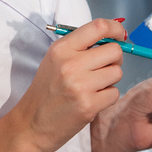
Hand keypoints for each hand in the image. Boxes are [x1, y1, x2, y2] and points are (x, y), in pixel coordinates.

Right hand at [13, 18, 125, 151]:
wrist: (31, 124)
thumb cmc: (46, 91)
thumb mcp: (55, 61)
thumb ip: (81, 47)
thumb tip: (114, 37)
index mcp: (61, 49)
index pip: (98, 27)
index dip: (116, 29)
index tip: (120, 36)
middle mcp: (71, 64)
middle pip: (114, 51)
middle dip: (115, 59)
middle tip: (104, 67)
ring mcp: (80, 85)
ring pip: (117, 72)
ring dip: (110, 80)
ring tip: (93, 87)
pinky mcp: (89, 105)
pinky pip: (114, 93)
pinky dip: (107, 97)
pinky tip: (92, 100)